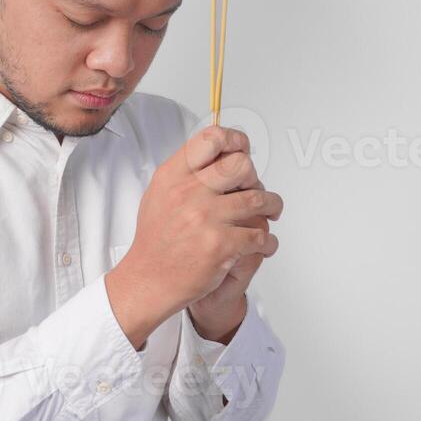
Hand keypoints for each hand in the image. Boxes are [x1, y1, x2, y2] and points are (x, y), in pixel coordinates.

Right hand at [105, 125, 280, 347]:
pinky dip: (268, 242)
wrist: (149, 280)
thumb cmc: (156, 240)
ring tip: (271, 213)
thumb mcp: (160, 194)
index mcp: (173, 176)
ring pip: (258, 199)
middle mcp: (189, 193)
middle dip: (255, 178)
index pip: (211, 139)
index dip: (234, 140)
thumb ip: (186, 172)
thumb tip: (217, 152)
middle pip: (241, 165)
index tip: (243, 149)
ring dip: (272, 207)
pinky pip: (260, 235)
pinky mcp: (221, 245)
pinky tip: (263, 244)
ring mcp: (206, 219)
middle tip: (255, 189)